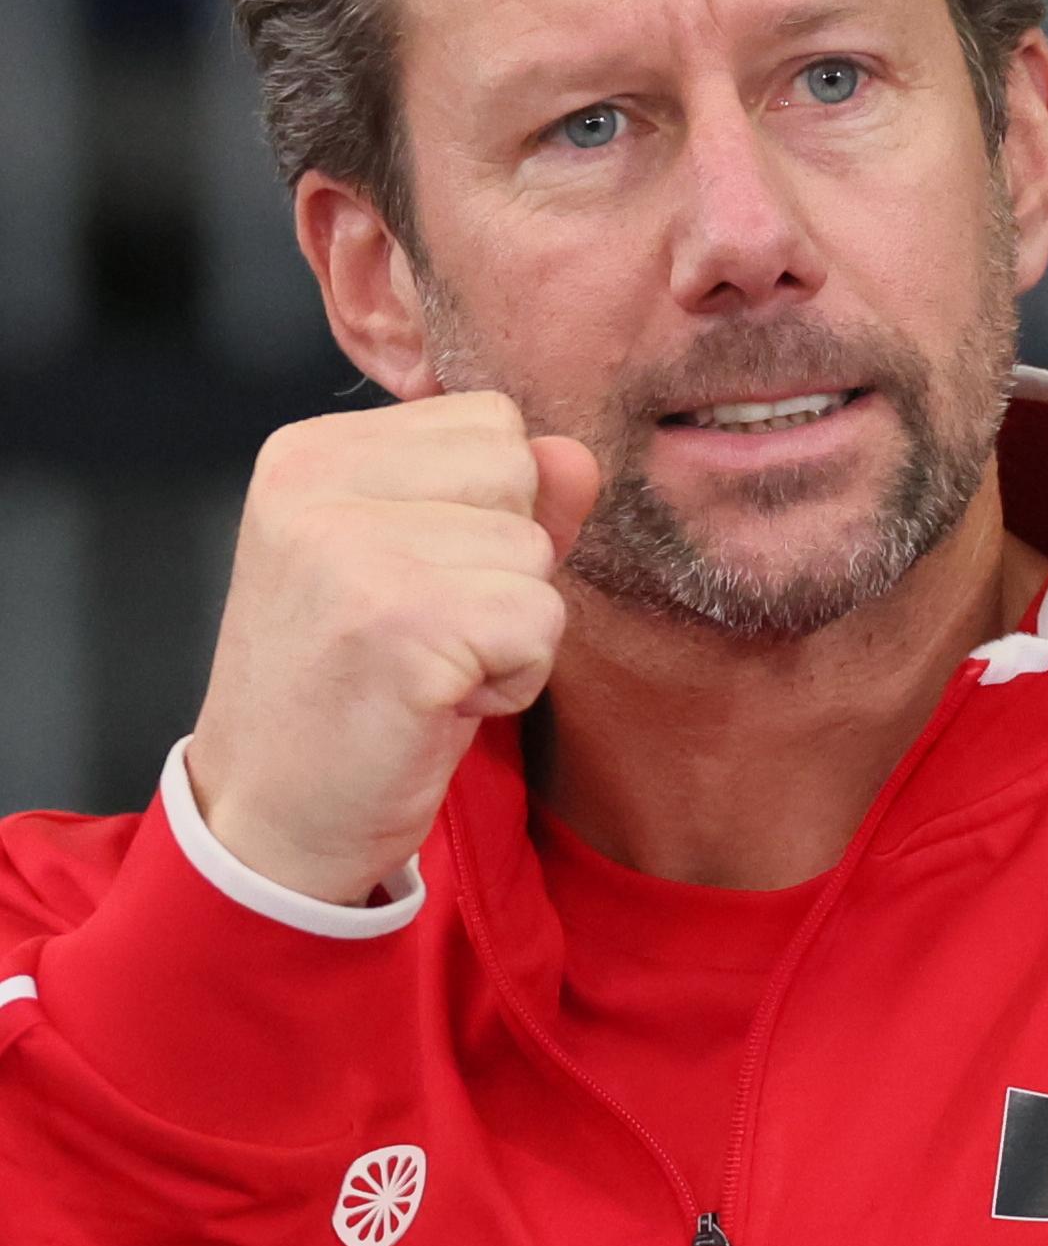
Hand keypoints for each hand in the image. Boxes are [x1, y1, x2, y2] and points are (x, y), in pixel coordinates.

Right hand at [186, 395, 599, 905]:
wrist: (270, 823)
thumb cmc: (343, 694)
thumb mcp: (411, 567)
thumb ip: (496, 500)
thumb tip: (577, 456)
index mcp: (310, 453)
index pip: (490, 422)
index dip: (487, 514)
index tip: (415, 584)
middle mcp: (318, 485)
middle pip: (520, 473)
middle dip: (505, 565)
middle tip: (423, 632)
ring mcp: (353, 550)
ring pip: (536, 553)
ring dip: (509, 629)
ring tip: (427, 669)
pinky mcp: (402, 623)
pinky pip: (541, 621)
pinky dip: (514, 679)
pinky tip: (440, 703)